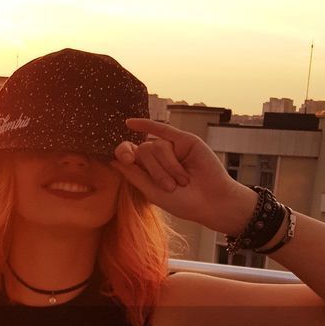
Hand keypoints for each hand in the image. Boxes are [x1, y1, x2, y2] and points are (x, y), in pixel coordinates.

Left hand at [112, 118, 247, 229]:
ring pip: (156, 145)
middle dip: (155, 170)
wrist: (211, 201)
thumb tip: (112, 160)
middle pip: (143, 151)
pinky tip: (129, 123)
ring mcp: (171, 148)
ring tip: (182, 180)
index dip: (123, 154)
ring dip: (167, 166)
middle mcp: (158, 158)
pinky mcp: (184, 140)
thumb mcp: (153, 192)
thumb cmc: (184, 202)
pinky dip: (146, 124)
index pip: (129, 156)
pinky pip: (161, 128)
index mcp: (148, 171)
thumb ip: (134, 175)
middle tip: (171, 186)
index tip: (126, 159)